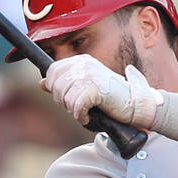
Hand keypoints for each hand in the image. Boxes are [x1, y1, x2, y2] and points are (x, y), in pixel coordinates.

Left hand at [42, 55, 161, 128]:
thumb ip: (63, 84)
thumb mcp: (85, 87)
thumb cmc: (111, 99)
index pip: (53, 71)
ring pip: (65, 98)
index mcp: (82, 61)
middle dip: (65, 102)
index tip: (68, 97)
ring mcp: (91, 76)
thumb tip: (42, 84)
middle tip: (80, 107)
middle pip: (57, 87)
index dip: (56, 88)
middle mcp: (85, 65)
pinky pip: (77, 107)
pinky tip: (89, 117)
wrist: (135, 105)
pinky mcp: (95, 89)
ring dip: (74, 111)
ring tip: (87, 111)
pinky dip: (81, 117)